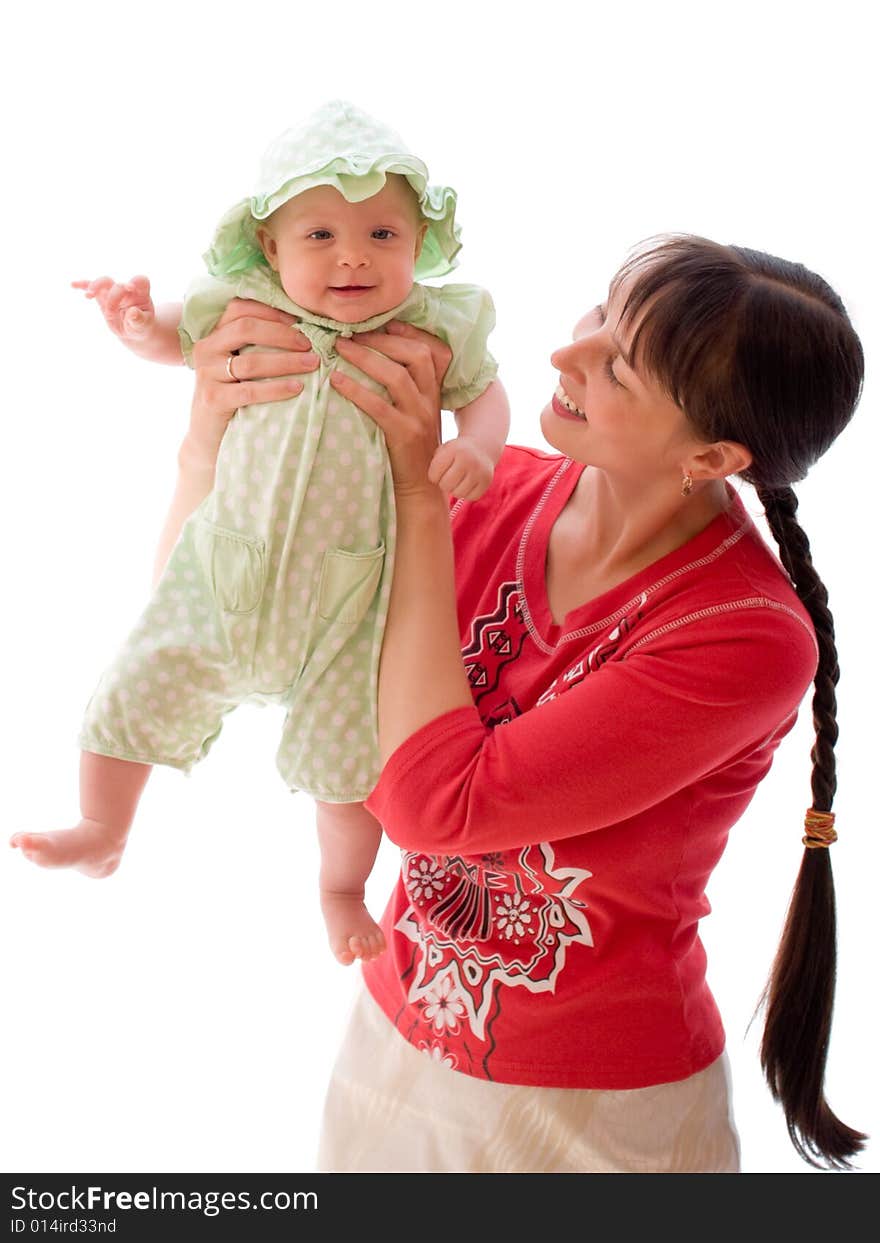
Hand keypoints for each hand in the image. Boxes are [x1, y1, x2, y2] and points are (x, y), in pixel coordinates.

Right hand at [72, 274, 155, 341]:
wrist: (132, 330)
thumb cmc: (140, 326)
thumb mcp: (143, 326)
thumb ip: (139, 320)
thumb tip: (132, 313)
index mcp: (141, 294)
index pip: (140, 281)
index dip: (135, 281)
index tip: (130, 288)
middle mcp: (127, 290)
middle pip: (118, 285)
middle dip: (113, 297)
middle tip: (110, 313)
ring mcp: (113, 291)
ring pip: (104, 282)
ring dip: (96, 286)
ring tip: (89, 295)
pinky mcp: (102, 296)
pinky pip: (91, 287)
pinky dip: (82, 285)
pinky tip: (73, 285)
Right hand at [184, 298, 318, 466]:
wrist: (209, 437)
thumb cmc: (233, 397)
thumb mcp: (239, 367)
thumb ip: (256, 346)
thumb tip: (301, 328)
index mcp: (214, 336)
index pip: (240, 308)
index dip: (271, 311)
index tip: (300, 320)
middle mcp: (206, 349)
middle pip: (246, 328)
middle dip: (283, 334)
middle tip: (310, 344)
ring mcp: (207, 374)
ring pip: (251, 361)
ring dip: (286, 361)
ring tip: (312, 363)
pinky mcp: (213, 399)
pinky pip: (249, 390)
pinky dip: (276, 388)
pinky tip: (297, 388)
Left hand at [331, 321, 451, 498]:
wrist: (419, 487)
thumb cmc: (406, 448)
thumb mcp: (412, 413)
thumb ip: (401, 389)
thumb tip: (367, 359)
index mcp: (432, 390)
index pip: (426, 349)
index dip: (402, 331)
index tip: (375, 321)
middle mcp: (429, 399)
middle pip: (414, 354)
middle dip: (380, 339)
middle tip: (348, 332)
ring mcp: (419, 416)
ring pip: (397, 375)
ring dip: (365, 358)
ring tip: (338, 348)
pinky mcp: (405, 435)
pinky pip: (380, 406)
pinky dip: (356, 390)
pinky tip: (336, 380)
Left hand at [428, 436, 495, 500]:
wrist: (481, 447)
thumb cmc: (454, 451)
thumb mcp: (442, 450)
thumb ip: (432, 463)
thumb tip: (423, 486)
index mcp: (453, 449)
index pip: (433, 475)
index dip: (433, 474)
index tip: (438, 470)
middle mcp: (468, 460)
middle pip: (445, 485)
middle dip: (444, 482)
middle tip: (448, 475)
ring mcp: (479, 471)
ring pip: (458, 493)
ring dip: (455, 488)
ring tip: (457, 478)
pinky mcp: (487, 482)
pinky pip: (470, 497)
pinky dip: (467, 492)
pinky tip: (467, 482)